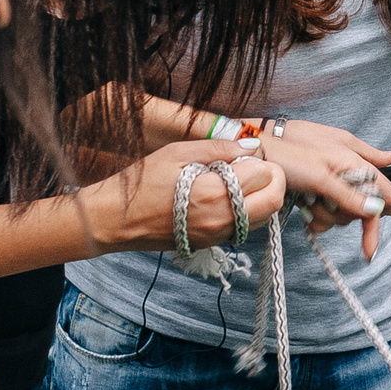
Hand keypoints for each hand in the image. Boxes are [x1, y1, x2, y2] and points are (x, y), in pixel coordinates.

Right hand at [85, 141, 288, 256]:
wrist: (116, 221)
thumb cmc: (142, 183)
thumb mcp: (177, 153)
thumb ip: (219, 148)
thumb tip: (252, 146)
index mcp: (215, 193)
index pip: (265, 176)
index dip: (264, 161)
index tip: (251, 155)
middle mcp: (222, 219)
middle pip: (274, 201)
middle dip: (274, 181)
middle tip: (257, 167)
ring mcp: (218, 235)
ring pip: (264, 218)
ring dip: (264, 198)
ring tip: (242, 181)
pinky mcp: (212, 244)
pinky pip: (245, 228)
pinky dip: (248, 211)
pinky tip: (229, 197)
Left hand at [256, 118, 390, 258]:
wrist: (259, 155)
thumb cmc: (290, 154)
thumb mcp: (322, 176)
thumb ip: (351, 194)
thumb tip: (378, 209)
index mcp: (357, 164)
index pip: (386, 191)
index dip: (389, 210)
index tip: (375, 243)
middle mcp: (350, 175)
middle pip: (363, 210)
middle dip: (344, 213)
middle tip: (325, 202)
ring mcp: (334, 188)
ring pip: (343, 217)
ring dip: (325, 215)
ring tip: (308, 200)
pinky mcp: (319, 197)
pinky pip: (326, 219)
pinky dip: (315, 218)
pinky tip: (304, 208)